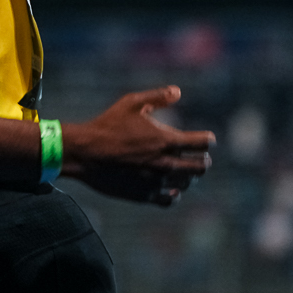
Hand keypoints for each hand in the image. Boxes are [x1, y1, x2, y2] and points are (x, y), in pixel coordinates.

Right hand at [61, 86, 213, 206]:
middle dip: (203, 159)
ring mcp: (157, 182)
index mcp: (167, 140)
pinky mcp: (145, 195)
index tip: (204, 138)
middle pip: (202, 167)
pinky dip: (174, 193)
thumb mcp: (131, 103)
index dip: (208, 139)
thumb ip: (157, 97)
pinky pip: (170, 200)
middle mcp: (166, 163)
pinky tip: (170, 187)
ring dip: (189, 176)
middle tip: (197, 155)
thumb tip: (178, 91)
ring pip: (188, 183)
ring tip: (182, 169)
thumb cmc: (107, 125)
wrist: (85, 153)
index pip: (204, 143)